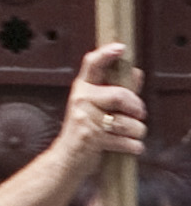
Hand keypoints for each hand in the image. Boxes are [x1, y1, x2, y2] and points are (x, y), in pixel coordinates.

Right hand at [63, 41, 150, 167]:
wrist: (66, 158)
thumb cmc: (85, 130)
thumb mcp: (97, 106)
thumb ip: (119, 90)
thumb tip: (137, 72)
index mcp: (82, 89)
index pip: (92, 65)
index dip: (106, 55)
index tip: (120, 48)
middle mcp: (80, 101)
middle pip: (120, 96)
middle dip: (137, 108)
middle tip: (139, 115)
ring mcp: (85, 120)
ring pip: (128, 123)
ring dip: (137, 132)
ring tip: (130, 135)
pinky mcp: (92, 139)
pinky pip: (128, 141)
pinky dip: (134, 147)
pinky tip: (127, 146)